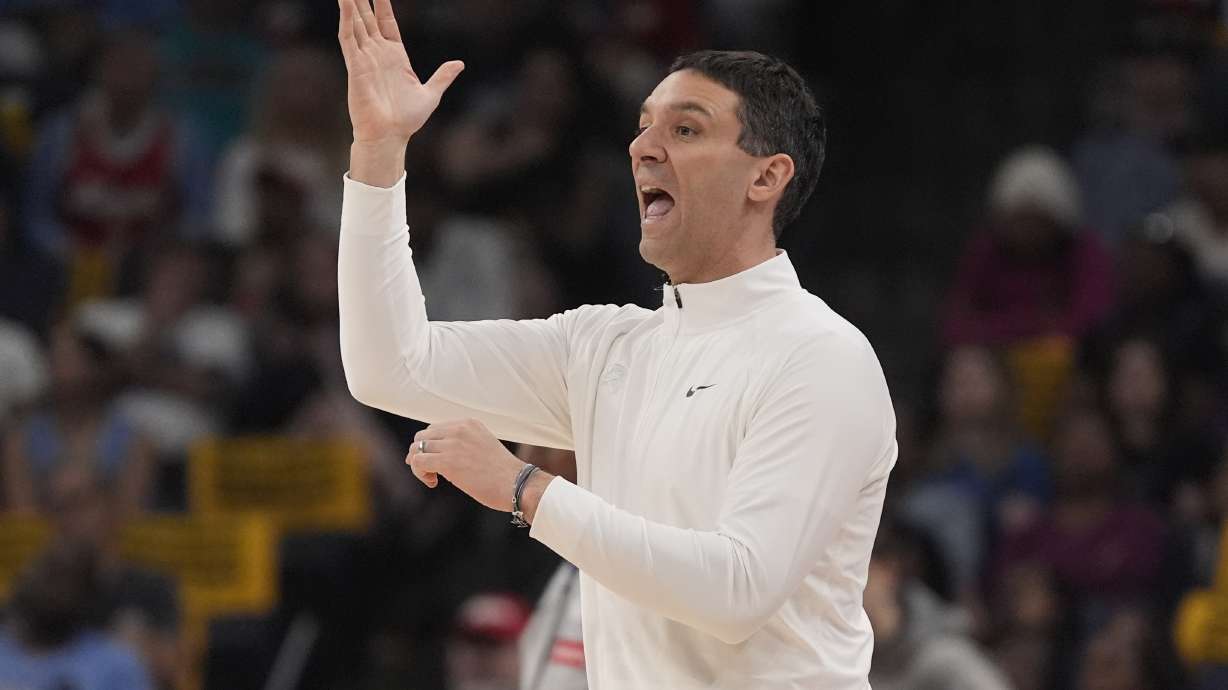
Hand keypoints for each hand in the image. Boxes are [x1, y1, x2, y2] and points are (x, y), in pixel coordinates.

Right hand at [336, 0, 462, 145]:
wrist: (391, 136)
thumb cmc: (407, 120)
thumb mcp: (431, 94)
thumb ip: (442, 77)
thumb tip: (459, 64)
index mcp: (395, 56)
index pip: (386, 22)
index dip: (382, 5)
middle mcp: (378, 54)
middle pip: (368, 19)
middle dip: (362, 0)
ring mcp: (365, 58)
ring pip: (355, 24)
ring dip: (350, 5)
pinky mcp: (356, 66)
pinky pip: (348, 39)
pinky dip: (346, 21)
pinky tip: (346, 5)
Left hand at [407, 419, 551, 515]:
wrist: (517, 483)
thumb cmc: (503, 474)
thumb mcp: (484, 447)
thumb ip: (464, 445)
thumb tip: (440, 457)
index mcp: (469, 423)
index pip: (435, 429)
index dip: (430, 446)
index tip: (437, 463)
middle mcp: (459, 429)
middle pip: (422, 436)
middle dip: (421, 453)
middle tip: (431, 471)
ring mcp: (453, 444)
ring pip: (416, 448)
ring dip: (419, 464)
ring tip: (433, 477)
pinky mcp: (447, 461)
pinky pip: (418, 461)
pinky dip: (420, 472)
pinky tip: (433, 481)